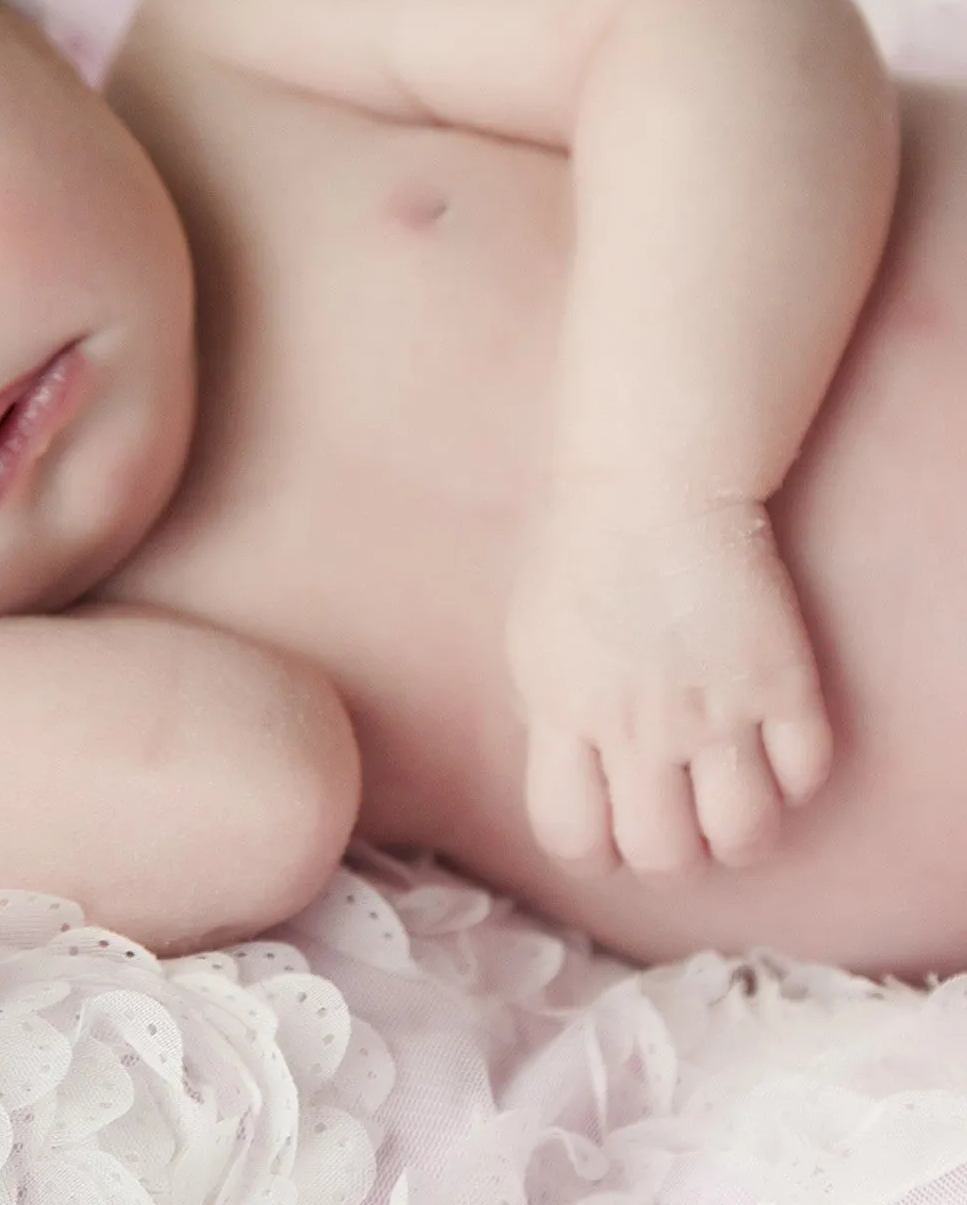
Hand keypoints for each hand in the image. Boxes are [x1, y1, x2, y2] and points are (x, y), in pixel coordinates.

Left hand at [505, 479, 833, 879]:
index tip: (609, 827)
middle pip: (662, 855)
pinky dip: (795, 779)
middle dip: (671, 852)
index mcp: (563, 712)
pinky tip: (773, 748)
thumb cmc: (578, 551)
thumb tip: (575, 781)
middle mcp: (637, 724)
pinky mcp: (781, 682)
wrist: (649, 483)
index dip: (594, 849)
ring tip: (731, 798)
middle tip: (677, 816)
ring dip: (740, 833)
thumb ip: (548, 718)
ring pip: (744, 837)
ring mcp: (714, 707)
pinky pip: (806, 777)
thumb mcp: (531, 641)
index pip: (571, 837)